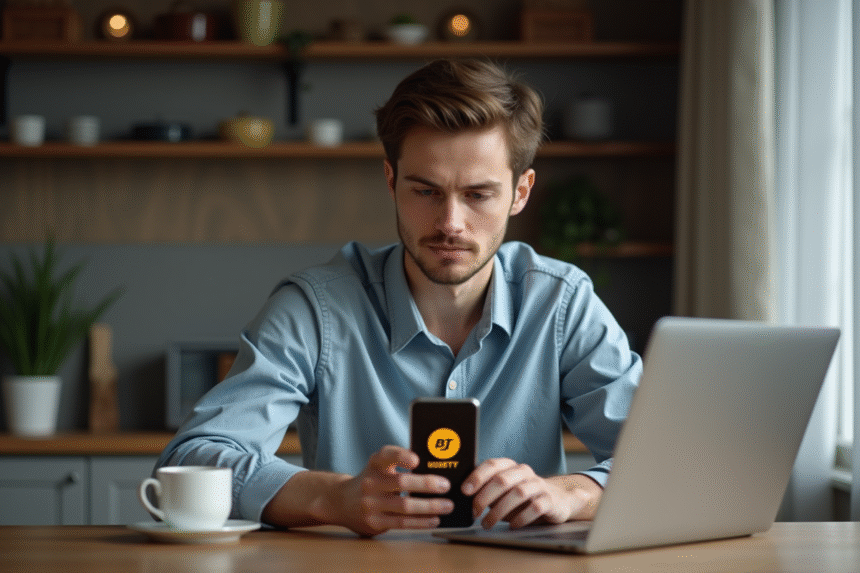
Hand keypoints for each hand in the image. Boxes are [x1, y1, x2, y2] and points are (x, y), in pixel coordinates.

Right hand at [328, 445, 453, 535]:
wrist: (342, 502)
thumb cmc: (372, 480)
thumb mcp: (379, 466)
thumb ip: (399, 463)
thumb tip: (434, 467)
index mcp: (375, 463)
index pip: (386, 455)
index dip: (401, 456)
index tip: (417, 460)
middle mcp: (371, 482)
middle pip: (401, 483)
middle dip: (427, 484)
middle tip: (446, 486)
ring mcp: (371, 504)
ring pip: (405, 506)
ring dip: (430, 506)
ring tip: (447, 505)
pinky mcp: (374, 522)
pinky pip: (402, 523)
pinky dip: (421, 521)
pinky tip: (435, 519)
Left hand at [462, 458, 601, 528]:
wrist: (558, 499)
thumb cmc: (522, 497)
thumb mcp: (504, 491)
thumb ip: (487, 490)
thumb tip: (464, 497)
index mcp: (510, 466)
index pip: (492, 464)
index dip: (477, 476)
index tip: (464, 491)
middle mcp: (524, 472)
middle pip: (502, 480)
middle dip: (484, 497)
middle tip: (474, 512)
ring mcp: (538, 485)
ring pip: (517, 494)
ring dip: (499, 511)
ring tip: (487, 523)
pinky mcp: (550, 500)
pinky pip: (535, 507)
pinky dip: (521, 517)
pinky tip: (512, 525)